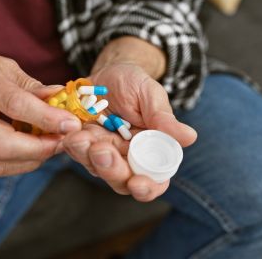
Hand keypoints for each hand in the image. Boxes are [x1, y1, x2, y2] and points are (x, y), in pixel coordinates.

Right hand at [0, 45, 80, 178]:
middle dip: (41, 149)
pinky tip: (27, 152)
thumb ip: (31, 85)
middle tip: (63, 140)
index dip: (47, 118)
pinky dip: (14, 166)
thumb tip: (61, 99)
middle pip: (4, 145)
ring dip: (31, 160)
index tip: (71, 124)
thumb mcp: (1, 64)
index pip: (16, 105)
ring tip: (48, 145)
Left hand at [62, 63, 196, 201]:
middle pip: (120, 180)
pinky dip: (72, 144)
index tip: (137, 183)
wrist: (107, 72)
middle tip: (101, 150)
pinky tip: (72, 131)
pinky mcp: (82, 144)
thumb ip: (164, 118)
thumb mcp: (151, 95)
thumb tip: (189, 137)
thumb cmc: (135, 84)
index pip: (154, 181)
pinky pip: (75, 151)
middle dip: (110, 169)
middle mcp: (127, 159)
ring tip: (81, 135)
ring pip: (94, 167)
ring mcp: (103, 153)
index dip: (147, 188)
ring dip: (86, 155)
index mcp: (152, 153)